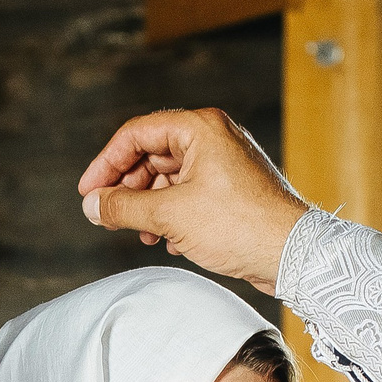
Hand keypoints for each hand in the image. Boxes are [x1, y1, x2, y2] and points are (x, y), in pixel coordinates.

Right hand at [76, 109, 312, 291]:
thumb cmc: (241, 226)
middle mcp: (213, 138)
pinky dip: (171, 214)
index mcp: (200, 128)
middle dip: (128, 189)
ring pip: (169, 178)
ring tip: (142, 233)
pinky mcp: (231, 189)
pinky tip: (167, 239)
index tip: (88, 191)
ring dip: (148, 206)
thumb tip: (92, 206)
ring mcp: (224, 163)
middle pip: (151, 155)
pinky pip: (188, 194)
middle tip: (108, 215)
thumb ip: (124, 207)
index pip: (136, 134)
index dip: (106, 163)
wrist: (292, 254)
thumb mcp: (171, 216)